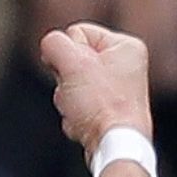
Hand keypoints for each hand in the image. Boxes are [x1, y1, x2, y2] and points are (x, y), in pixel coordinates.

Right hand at [40, 22, 152, 150]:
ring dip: (67, 96)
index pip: (76, 32)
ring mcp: (116, 88)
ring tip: (82, 109)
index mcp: (125, 46)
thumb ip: (54, 43)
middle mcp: (124, 64)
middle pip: (71, 57)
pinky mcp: (106, 108)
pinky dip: (73, 111)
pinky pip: (75, 100)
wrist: (113, 144)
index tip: (79, 74)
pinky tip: (83, 119)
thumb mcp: (72, 62)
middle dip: (66, 78)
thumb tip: (51, 49)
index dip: (68, 53)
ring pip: (69, 80)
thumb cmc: (102, 105)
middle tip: (79, 94)